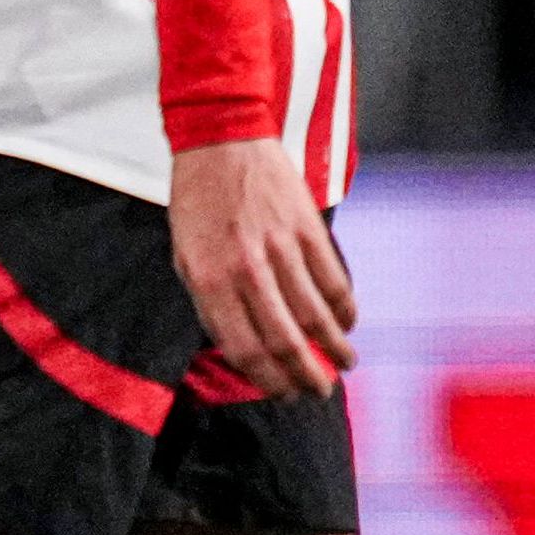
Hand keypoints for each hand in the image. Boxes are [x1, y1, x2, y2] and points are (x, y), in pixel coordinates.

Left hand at [167, 136, 354, 399]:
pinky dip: (345, 309)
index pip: (243, 349)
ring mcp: (281, 249)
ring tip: (343, 365)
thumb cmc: (197, 203)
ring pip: (317, 317)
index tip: (282, 393)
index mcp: (208, 280)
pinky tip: (348, 323)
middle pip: (285, 341)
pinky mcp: (308, 229)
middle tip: (318, 392)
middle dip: (305, 377)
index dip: (267, 380)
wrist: (220, 141)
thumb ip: (211, 301)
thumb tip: (241, 346)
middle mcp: (245, 269)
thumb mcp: (185, 255)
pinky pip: (334, 281)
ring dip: (335, 349)